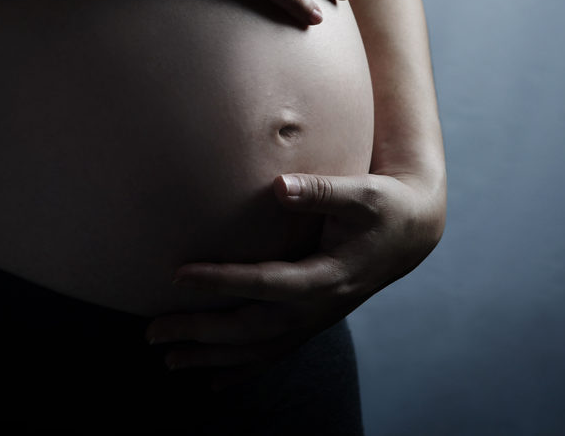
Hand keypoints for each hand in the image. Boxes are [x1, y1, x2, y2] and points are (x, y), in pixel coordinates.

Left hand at [145, 170, 445, 390]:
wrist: (411, 233)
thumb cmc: (382, 207)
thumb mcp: (362, 194)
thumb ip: (321, 191)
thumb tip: (279, 184)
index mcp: (327, 277)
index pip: (265, 283)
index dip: (222, 281)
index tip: (178, 275)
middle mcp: (318, 308)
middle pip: (251, 329)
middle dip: (201, 333)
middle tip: (154, 332)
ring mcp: (315, 321)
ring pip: (258, 351)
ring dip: (212, 358)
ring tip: (169, 361)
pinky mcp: (312, 322)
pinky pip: (273, 354)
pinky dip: (240, 370)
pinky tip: (210, 380)